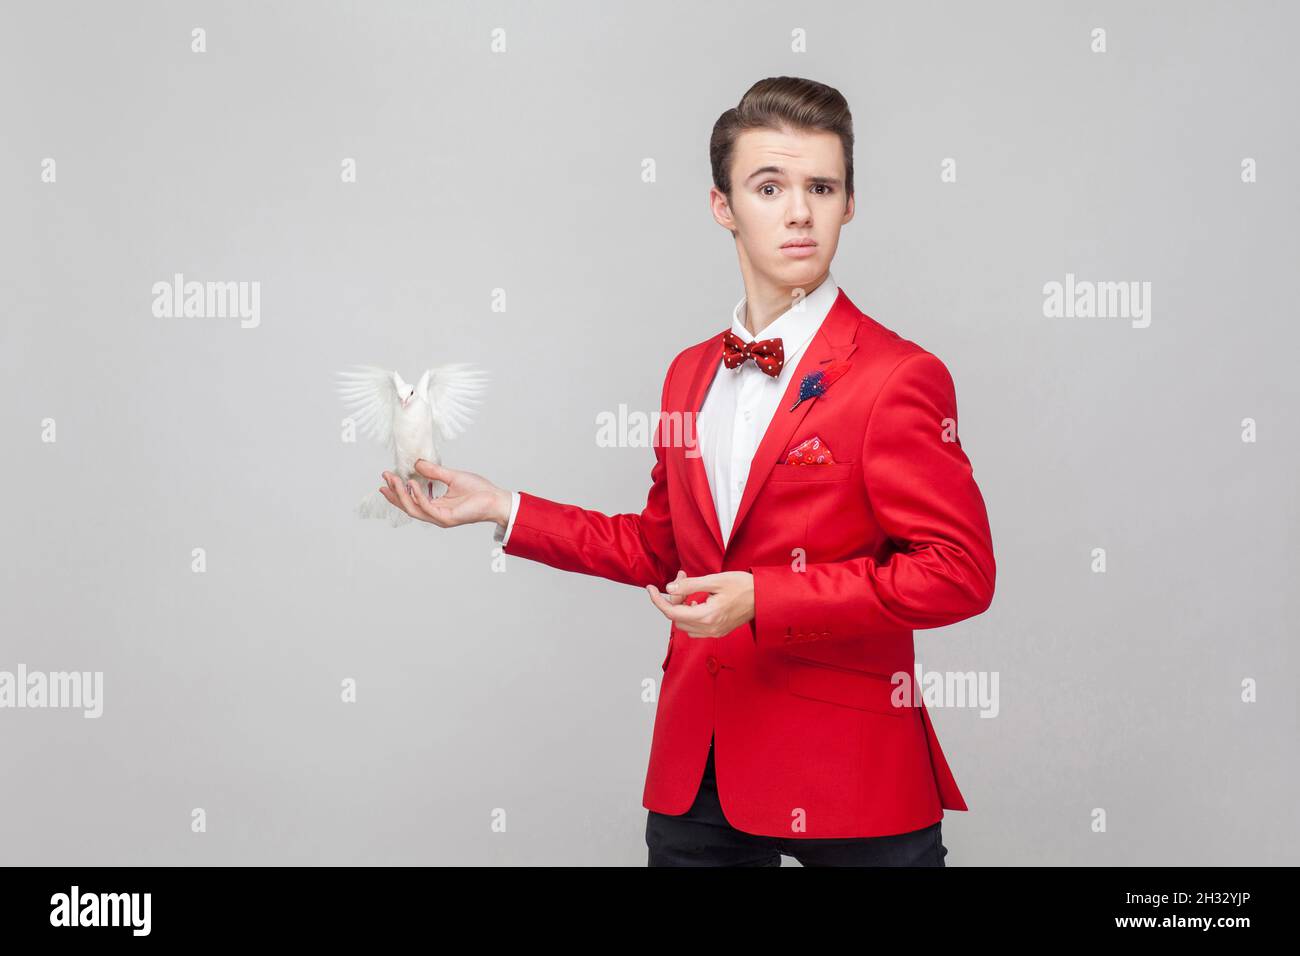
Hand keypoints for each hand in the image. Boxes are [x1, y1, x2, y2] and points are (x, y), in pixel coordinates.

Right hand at [378, 460, 511, 528]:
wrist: (495, 498)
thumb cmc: (478, 490)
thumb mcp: (452, 476)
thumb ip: (434, 472)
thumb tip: (417, 464)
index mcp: (436, 506)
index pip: (412, 500)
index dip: (398, 490)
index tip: (387, 476)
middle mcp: (436, 514)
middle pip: (408, 506)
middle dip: (395, 493)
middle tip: (385, 477)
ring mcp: (441, 518)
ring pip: (414, 509)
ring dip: (402, 494)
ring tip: (395, 479)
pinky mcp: (447, 518)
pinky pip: (427, 508)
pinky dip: (418, 496)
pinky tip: (412, 484)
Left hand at [645, 571, 754, 637]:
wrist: (764, 598)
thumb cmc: (744, 586)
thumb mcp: (715, 580)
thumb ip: (690, 585)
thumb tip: (669, 588)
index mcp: (707, 616)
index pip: (672, 612)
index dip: (658, 600)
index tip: (650, 589)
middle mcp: (709, 628)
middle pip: (677, 617)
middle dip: (674, 598)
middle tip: (681, 578)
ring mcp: (714, 632)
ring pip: (684, 623)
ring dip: (681, 606)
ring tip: (690, 587)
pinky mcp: (718, 631)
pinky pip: (695, 626)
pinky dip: (690, 613)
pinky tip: (698, 600)